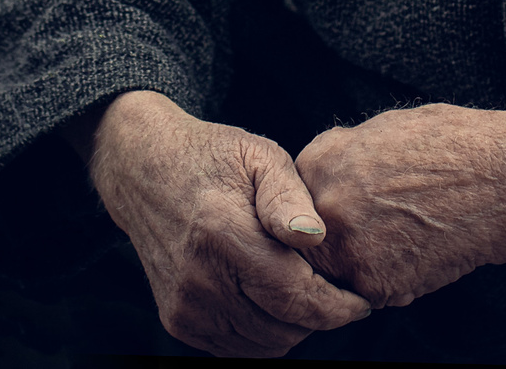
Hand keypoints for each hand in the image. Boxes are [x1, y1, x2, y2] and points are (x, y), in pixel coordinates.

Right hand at [70, 90, 374, 356]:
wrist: (144, 170)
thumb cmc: (214, 158)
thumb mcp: (259, 156)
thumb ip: (289, 197)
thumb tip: (315, 236)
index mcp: (223, 234)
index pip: (295, 297)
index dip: (337, 307)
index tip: (361, 301)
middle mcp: (199, 278)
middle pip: (283, 328)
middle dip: (319, 316)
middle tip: (333, 290)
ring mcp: (184, 305)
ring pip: (264, 345)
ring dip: (292, 327)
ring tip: (302, 292)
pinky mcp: (177, 320)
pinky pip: (237, 348)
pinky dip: (263, 334)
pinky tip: (271, 300)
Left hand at [294, 103, 505, 307]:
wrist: (504, 179)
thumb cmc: (451, 145)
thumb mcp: (381, 128)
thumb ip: (339, 154)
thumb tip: (318, 175)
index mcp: (320, 161)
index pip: (289, 200)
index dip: (314, 208)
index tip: (336, 212)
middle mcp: (325, 205)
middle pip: (305, 240)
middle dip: (328, 241)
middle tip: (367, 234)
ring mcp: (348, 249)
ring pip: (332, 272)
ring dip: (352, 266)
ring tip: (393, 243)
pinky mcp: (377, 285)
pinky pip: (365, 293)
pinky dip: (386, 283)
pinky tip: (414, 256)